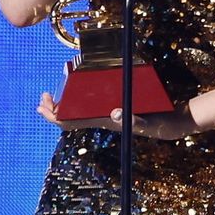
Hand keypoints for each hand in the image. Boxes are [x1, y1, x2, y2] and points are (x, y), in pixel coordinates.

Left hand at [37, 92, 197, 140]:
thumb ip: (132, 119)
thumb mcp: (147, 121)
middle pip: (69, 117)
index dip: (53, 116)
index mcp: (102, 121)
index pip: (70, 122)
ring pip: (77, 111)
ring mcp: (106, 113)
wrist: (172, 124)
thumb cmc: (158, 123)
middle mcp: (101, 118)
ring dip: (63, 103)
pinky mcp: (115, 107)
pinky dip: (78, 98)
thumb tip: (115, 113)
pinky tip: (78, 90)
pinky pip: (90, 105)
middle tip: (43, 96)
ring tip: (52, 95)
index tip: (43, 106)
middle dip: (52, 108)